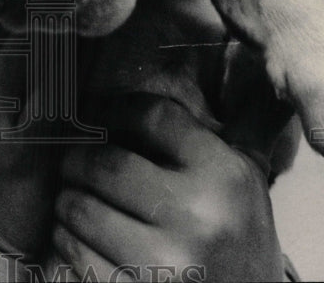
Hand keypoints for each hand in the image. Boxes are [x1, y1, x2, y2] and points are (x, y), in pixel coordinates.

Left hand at [53, 93, 285, 281]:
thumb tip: (256, 62)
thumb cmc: (239, 239)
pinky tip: (76, 237)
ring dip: (67, 202)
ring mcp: (165, 261)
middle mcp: (197, 214)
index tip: (98, 115)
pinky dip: (67, 242)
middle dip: (77, 161)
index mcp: (224, 175)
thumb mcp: (250, 180)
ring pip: (81, 209)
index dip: (115, 109)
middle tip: (72, 164)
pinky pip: (75, 254)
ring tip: (71, 200)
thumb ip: (249, 123)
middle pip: (106, 164)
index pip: (152, 116)